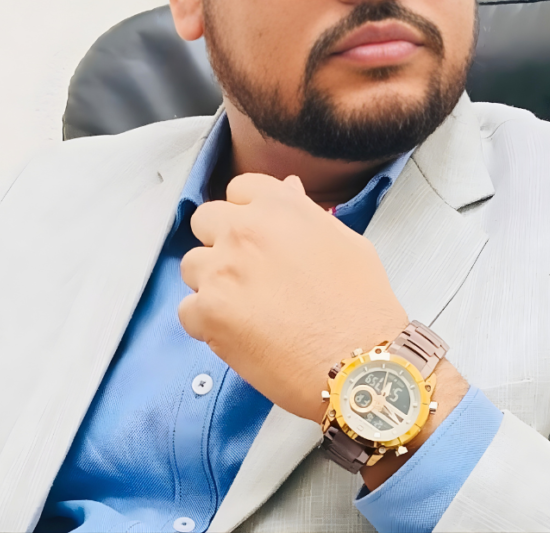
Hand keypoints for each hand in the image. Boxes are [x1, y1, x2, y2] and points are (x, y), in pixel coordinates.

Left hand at [179, 172, 407, 422]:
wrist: (360, 362)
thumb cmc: (361, 305)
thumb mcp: (344, 240)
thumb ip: (305, 212)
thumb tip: (287, 189)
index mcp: (279, 206)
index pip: (239, 188)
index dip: (246, 211)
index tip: (256, 233)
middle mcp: (245, 230)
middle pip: (205, 219)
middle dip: (220, 241)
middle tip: (246, 271)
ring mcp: (222, 270)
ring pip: (191, 264)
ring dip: (210, 281)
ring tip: (244, 306)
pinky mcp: (209, 312)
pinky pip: (188, 310)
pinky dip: (206, 323)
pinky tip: (238, 333)